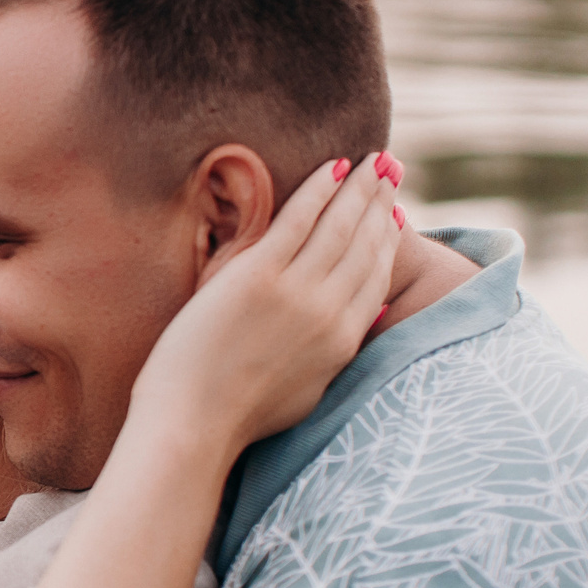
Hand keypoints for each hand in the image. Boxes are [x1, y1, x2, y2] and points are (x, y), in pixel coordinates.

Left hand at [129, 152, 400, 463]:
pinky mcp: (260, 277)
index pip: (376, 276)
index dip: (388, 238)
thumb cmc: (237, 413)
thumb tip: (361, 324)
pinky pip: (299, 220)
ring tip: (369, 162)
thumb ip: (334, 353)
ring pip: (341, 227)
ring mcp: (298, 293)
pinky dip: (319, 190)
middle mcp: (331, 313)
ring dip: (358, 189)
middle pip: (367, 245)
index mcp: (344, 341)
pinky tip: (332, 167)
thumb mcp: (307, 389)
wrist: (194, 424)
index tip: (393, 212)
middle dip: (380, 204)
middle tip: (389, 172)